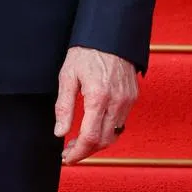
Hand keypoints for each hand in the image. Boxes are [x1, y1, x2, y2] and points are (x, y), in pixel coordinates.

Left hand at [53, 46, 138, 164]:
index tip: (66, 158)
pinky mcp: (132, 96)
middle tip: (69, 152)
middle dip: (85, 151)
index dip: (77, 153)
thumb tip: (60, 133)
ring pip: (113, 135)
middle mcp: (116, 102)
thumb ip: (64, 107)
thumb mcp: (68, 75)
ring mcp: (127, 100)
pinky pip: (121, 122)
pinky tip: (94, 126)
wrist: (110, 33)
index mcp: (98, 97)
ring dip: (96, 143)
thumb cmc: (86, 51)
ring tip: (79, 141)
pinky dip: (107, 130)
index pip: (90, 138)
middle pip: (103, 141)